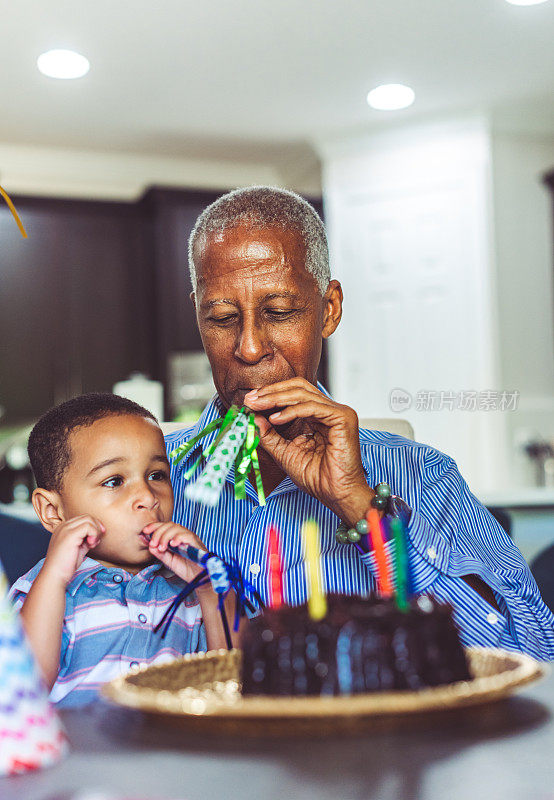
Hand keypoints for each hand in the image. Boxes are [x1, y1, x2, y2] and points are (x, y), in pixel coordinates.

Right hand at [43, 515, 104, 584]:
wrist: (55, 575)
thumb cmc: (66, 565)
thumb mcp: (78, 549)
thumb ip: (85, 540)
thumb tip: (96, 536)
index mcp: (64, 529)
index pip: (83, 519)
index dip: (93, 527)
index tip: (95, 540)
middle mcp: (63, 526)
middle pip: (87, 517)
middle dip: (96, 527)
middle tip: (96, 541)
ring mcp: (65, 529)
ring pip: (89, 519)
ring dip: (96, 531)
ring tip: (92, 544)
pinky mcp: (70, 534)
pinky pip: (88, 526)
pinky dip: (94, 534)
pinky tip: (91, 544)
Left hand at [142, 522, 208, 586]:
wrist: (199, 579)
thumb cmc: (186, 569)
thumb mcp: (169, 561)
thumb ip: (160, 553)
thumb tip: (150, 545)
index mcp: (176, 538)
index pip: (165, 526)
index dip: (155, 526)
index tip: (145, 531)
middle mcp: (184, 536)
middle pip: (170, 525)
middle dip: (158, 532)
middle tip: (153, 544)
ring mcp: (190, 539)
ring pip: (177, 528)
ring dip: (166, 536)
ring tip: (162, 547)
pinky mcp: (196, 544)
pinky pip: (187, 536)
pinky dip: (178, 538)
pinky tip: (172, 545)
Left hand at [245, 378, 373, 525]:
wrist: (335, 494)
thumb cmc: (316, 477)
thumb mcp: (284, 452)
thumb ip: (269, 434)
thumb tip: (253, 417)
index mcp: (319, 416)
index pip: (294, 394)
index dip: (271, 394)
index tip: (249, 401)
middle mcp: (330, 410)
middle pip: (299, 387)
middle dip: (271, 391)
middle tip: (250, 399)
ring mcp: (339, 412)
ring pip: (303, 394)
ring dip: (276, 398)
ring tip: (258, 405)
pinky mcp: (343, 418)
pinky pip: (312, 407)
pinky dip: (291, 411)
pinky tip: (274, 419)